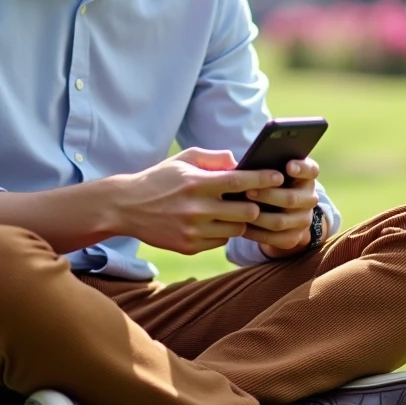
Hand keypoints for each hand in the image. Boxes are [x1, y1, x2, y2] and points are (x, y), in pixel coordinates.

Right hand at [110, 148, 282, 255]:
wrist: (126, 206)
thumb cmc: (160, 179)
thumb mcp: (182, 159)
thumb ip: (213, 158)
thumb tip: (240, 162)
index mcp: (196, 183)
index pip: (240, 181)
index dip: (263, 179)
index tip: (279, 176)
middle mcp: (196, 208)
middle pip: (246, 210)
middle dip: (255, 204)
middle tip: (258, 198)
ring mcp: (193, 230)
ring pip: (236, 229)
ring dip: (240, 219)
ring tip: (236, 209)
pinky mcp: (189, 246)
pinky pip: (221, 240)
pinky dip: (223, 231)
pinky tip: (216, 221)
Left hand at [241, 157, 323, 258]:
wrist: (283, 212)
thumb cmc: (271, 184)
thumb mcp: (274, 171)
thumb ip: (265, 164)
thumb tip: (236, 161)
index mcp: (306, 178)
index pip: (311, 170)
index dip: (301, 168)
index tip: (288, 166)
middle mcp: (309, 198)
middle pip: (291, 198)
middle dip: (268, 195)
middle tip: (248, 191)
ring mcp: (304, 220)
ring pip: (281, 221)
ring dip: (259, 217)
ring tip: (241, 210)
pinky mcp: (294, 238)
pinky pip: (275, 239)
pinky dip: (256, 233)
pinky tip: (242, 226)